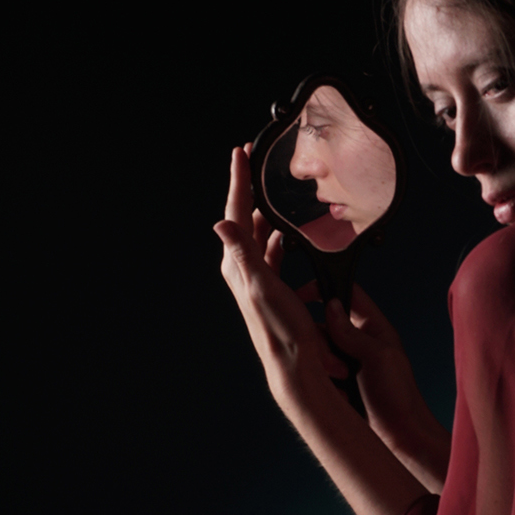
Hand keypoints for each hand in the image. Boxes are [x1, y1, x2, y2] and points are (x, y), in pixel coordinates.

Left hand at [214, 146, 344, 400]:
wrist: (292, 361)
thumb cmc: (280, 326)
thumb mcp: (261, 285)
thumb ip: (242, 253)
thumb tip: (221, 224)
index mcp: (237, 263)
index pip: (235, 212)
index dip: (238, 180)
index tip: (240, 152)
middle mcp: (241, 267)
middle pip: (244, 217)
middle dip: (249, 188)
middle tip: (254, 162)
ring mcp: (255, 277)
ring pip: (258, 234)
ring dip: (264, 211)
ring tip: (269, 190)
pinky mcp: (270, 287)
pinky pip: (272, 253)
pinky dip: (277, 237)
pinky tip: (286, 235)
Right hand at [324, 285, 450, 490]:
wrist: (400, 436)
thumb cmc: (399, 395)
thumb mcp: (377, 358)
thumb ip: (351, 332)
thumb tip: (330, 306)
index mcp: (373, 326)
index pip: (346, 293)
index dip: (324, 289)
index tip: (300, 294)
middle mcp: (358, 340)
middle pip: (324, 323)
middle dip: (320, 338)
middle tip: (332, 361)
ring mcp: (346, 361)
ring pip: (317, 348)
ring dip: (320, 361)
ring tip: (337, 380)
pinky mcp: (337, 381)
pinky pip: (317, 370)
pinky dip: (318, 377)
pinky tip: (330, 389)